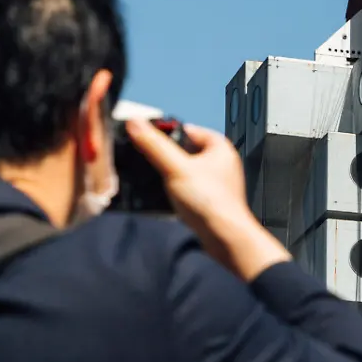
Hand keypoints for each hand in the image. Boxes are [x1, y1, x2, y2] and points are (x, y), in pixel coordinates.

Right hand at [125, 119, 291, 279]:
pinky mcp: (210, 198)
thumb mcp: (175, 168)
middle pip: (185, 150)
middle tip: (155, 163)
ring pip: (186, 170)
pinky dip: (177, 190)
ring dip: (171, 175)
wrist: (225, 237)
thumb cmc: (211, 203)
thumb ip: (154, 145)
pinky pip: (189, 187)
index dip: (167, 134)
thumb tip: (136, 123)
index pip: (188, 129)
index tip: (148, 139)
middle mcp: (221, 162)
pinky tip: (170, 197)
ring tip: (164, 182)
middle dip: (168, 157)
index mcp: (219, 147)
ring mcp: (216, 181)